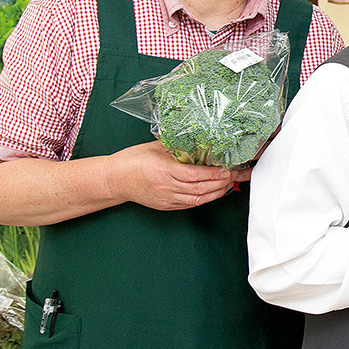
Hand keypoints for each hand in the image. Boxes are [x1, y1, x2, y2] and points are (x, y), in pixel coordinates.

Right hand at [108, 140, 244, 210]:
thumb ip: (177, 147)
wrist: (114, 179)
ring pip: (198, 199)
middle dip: (221, 183)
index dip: (214, 174)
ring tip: (228, 183)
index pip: (195, 175)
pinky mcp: (166, 206)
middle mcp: (166, 187)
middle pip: (200, 189)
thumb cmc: (132, 160)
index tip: (227, 169)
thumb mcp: (155, 148)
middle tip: (234, 175)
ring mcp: (167, 198)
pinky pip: (190, 205)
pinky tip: (213, 192)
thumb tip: (199, 142)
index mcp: (164, 170)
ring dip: (216, 192)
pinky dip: (204, 199)